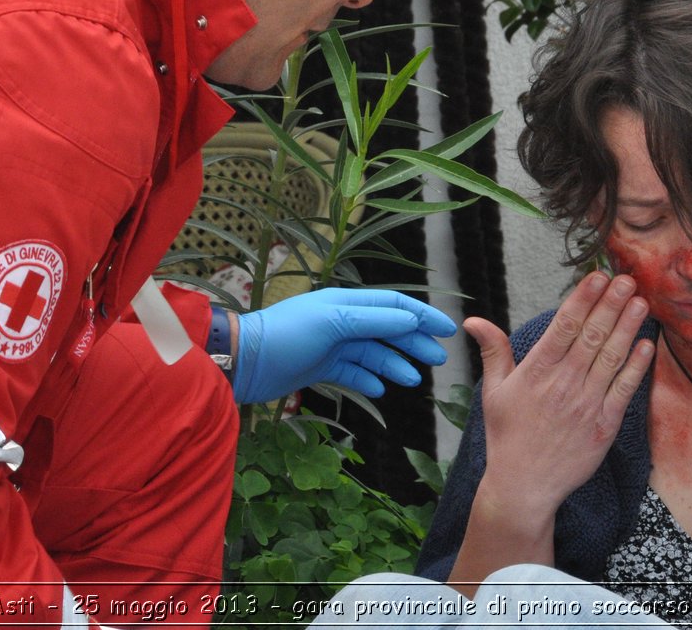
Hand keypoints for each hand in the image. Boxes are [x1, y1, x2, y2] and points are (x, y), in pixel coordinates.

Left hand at [232, 287, 455, 403]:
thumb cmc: (286, 335)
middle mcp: (341, 320)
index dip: (422, 315)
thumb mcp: (333, 322)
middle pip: (387, 330)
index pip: (394, 304)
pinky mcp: (319, 367)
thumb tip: (410, 317)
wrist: (244, 362)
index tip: (447, 330)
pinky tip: (378, 390)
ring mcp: (331, 344)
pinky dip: (366, 380)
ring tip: (411, 381)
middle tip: (436, 361)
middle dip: (413, 343)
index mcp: (346, 302)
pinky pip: (351, 373)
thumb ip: (373, 320)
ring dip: (393, 365)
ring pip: (372, 354)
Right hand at [467, 272, 654, 511]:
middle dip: (611, 304)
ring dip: (628, 327)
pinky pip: (624, 389)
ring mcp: (587, 403)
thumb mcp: (493, 391)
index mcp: (536, 371)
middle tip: (628, 279)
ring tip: (641, 303)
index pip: (564, 326)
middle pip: (592, 335)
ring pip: (612, 357)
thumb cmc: (507, 437)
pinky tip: (645, 345)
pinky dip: (636, 366)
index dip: (583, 299)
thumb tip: (474, 321)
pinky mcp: (604, 425)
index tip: (597, 277)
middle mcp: (564, 383)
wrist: (524, 485)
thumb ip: (493, 352)